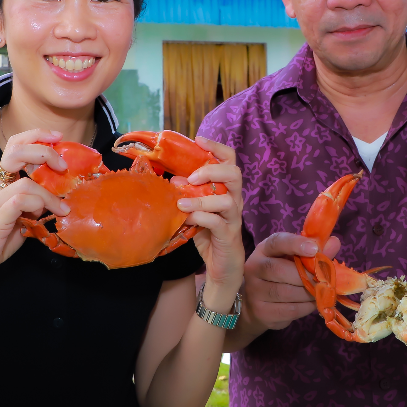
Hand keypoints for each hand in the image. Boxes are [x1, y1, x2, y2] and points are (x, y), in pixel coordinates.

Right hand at [0, 129, 71, 288]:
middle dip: (44, 152)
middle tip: (63, 166)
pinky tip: (45, 216)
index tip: (58, 138)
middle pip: (15, 152)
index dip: (36, 137)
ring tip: (62, 208)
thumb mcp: (19, 218)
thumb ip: (33, 204)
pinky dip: (37, 205)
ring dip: (49, 194)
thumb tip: (59, 198)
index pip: (14, 146)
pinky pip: (19, 202)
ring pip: (24, 182)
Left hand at [175, 138, 244, 295]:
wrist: (221, 266)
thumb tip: (172, 179)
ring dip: (201, 198)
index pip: (230, 160)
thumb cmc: (209, 233)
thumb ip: (188, 194)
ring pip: (226, 199)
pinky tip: (187, 218)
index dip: (216, 147)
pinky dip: (201, 217)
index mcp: (227, 189)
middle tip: (191, 176)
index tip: (198, 139)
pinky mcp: (228, 235)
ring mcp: (234, 218)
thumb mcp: (197, 209)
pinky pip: (217, 222)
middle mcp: (235, 199)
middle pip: (234, 174)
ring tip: (181, 201)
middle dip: (211, 170)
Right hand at [240, 232, 340, 331]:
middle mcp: (254, 268)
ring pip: (286, 293)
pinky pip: (290, 310)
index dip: (295, 244)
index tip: (314, 249)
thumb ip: (314, 250)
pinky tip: (311, 303)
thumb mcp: (294, 258)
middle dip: (306, 276)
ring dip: (308, 293)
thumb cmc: (281, 275)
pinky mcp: (261, 311)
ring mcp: (254, 291)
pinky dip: (306, 307)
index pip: (276, 242)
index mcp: (264, 249)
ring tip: (319, 292)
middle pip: (280, 270)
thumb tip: (334, 243)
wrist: (255, 304)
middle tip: (323, 280)